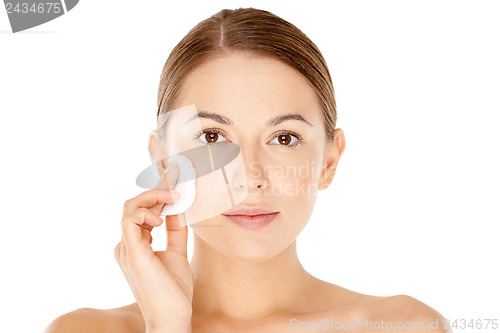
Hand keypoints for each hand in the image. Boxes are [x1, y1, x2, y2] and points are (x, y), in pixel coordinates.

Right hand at [114, 162, 192, 331]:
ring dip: (153, 197)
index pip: (141, 210)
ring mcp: (126, 246)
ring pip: (130, 207)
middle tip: (176, 175)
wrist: (172, 314)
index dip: (154, 190)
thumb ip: (175, 230)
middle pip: (134, 204)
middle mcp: (127, 243)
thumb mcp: (176, 251)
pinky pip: (130, 219)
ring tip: (173, 199)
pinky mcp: (130, 250)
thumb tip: (177, 208)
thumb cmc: (173, 289)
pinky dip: (147, 212)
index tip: (169, 172)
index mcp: (136, 243)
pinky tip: (162, 220)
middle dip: (155, 186)